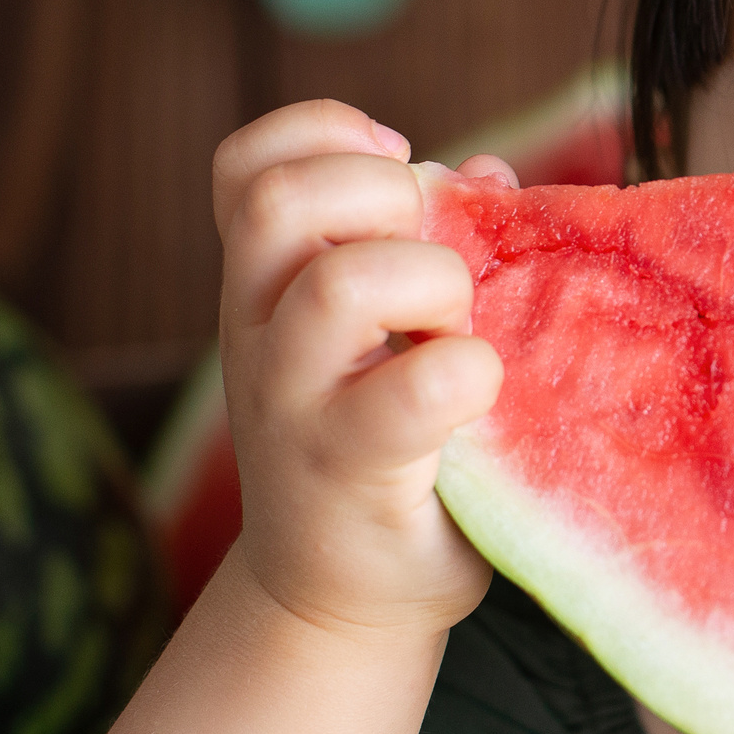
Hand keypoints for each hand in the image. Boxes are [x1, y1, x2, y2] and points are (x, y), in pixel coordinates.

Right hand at [212, 101, 518, 639]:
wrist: (339, 599)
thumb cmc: (384, 443)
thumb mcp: (384, 333)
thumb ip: (432, 241)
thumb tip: (487, 173)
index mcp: (267, 284)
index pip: (247, 166)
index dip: (323, 134)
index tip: (397, 161)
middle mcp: (259, 332)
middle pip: (281, 202)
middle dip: (384, 194)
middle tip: (432, 253)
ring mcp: (295, 403)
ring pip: (342, 284)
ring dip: (432, 282)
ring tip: (456, 329)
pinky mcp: (350, 471)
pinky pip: (416, 390)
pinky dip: (469, 369)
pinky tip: (478, 387)